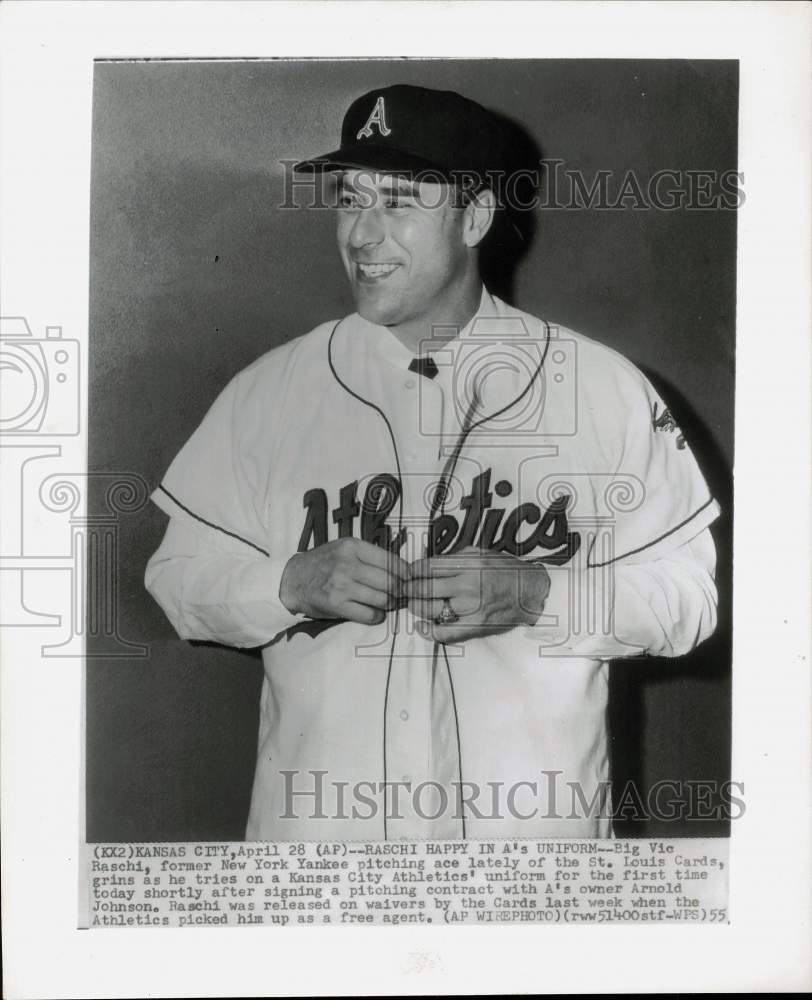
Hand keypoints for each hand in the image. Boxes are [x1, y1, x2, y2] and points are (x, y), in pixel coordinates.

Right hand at [279, 538, 410, 625]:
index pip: (392, 561)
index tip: (413, 581)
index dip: (408, 574)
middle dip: (402, 592)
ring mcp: (341, 585)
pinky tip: (375, 613)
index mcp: (353, 547)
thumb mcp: (345, 550)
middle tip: (406, 596)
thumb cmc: (324, 564)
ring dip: (390, 605)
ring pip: (382, 599)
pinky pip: (369, 615)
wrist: (292, 580)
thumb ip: (370, 557)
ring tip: (389, 603)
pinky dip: (377, 616)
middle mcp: (347, 564)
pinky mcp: (336, 604)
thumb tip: (404, 571)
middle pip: (391, 582)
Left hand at [404, 546, 550, 643]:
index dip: (411, 571)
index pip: (427, 567)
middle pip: (424, 588)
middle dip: (408, 589)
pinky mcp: (476, 626)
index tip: (406, 573)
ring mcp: (471, 607)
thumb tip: (426, 564)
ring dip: (416, 606)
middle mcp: (468, 584)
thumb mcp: (480, 553)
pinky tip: (422, 626)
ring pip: (430, 609)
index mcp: (468, 563)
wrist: (532, 591)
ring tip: (413, 603)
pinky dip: (429, 631)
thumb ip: (454, 557)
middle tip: (402, 589)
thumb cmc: (505, 570)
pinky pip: (445, 632)